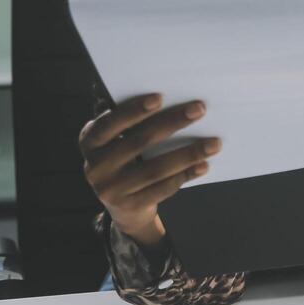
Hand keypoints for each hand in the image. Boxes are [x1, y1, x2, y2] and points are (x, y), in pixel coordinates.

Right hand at [79, 93, 219, 247]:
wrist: (122, 207)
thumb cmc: (125, 159)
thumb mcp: (116, 142)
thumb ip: (131, 125)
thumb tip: (173, 102)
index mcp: (89, 142)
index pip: (109, 123)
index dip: (133, 110)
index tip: (159, 97)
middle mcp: (95, 167)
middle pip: (139, 141)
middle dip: (172, 123)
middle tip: (199, 109)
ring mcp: (112, 190)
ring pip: (155, 169)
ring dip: (187, 154)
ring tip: (213, 143)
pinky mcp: (130, 206)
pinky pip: (162, 188)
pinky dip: (185, 175)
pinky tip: (203, 165)